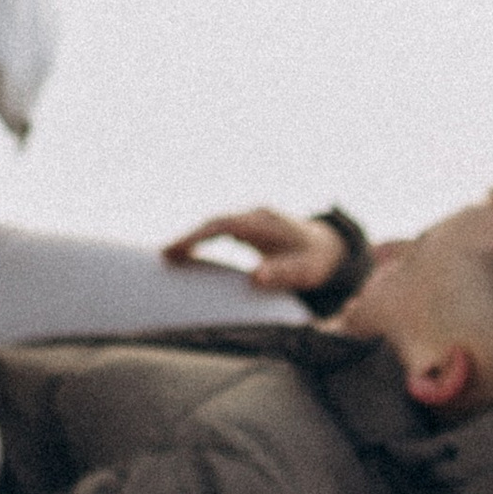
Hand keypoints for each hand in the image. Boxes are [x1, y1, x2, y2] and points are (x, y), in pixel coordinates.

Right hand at [162, 205, 345, 293]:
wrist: (330, 247)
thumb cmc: (316, 261)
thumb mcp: (305, 271)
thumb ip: (283, 273)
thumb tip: (254, 278)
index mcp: (265, 222)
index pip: (223, 225)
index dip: (197, 236)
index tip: (175, 250)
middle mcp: (255, 215)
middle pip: (213, 221)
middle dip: (187, 237)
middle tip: (162, 256)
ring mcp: (251, 219)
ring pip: (214, 224)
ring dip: (192, 238)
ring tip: (167, 257)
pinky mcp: (248, 227)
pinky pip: (219, 230)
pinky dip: (202, 240)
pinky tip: (187, 254)